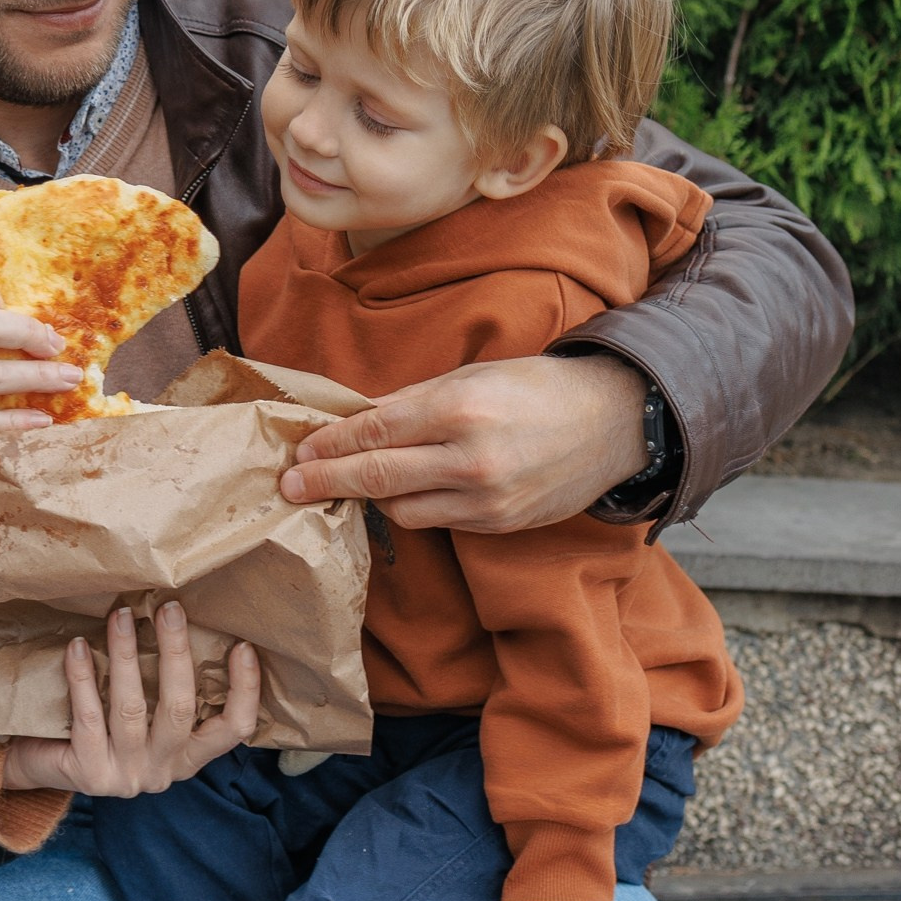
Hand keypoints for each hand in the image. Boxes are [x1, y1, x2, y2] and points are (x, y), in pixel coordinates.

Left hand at [2, 601, 260, 799]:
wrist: (44, 767)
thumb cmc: (101, 728)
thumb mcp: (144, 716)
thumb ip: (164, 688)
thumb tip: (179, 621)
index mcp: (186, 756)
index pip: (232, 730)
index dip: (244, 691)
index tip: (242, 646)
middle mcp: (162, 771)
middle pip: (179, 711)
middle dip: (176, 654)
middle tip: (170, 609)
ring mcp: (126, 775)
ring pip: (131, 710)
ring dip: (125, 656)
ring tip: (120, 615)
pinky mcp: (89, 774)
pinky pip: (88, 717)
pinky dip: (83, 677)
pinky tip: (77, 647)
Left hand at [280, 354, 648, 532]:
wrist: (610, 423)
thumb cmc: (535, 388)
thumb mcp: (470, 376)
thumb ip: (409, 401)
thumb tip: (353, 419)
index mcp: (458, 408)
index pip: (373, 432)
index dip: (330, 445)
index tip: (300, 452)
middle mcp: (470, 458)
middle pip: (376, 477)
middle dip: (326, 481)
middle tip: (290, 487)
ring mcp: (485, 499)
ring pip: (401, 508)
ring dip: (371, 496)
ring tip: (350, 483)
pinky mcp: (498, 524)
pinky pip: (437, 521)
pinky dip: (414, 506)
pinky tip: (403, 492)